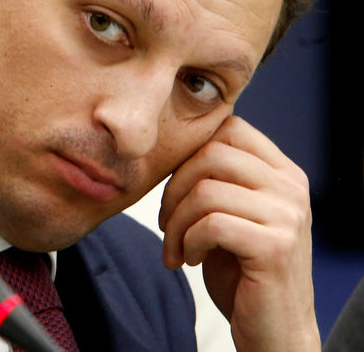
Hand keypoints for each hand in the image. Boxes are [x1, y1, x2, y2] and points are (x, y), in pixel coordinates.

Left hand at [158, 115, 319, 351]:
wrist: (274, 330)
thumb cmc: (242, 270)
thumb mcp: (232, 213)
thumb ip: (218, 178)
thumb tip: (176, 144)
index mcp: (282, 172)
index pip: (229, 128)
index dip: (189, 153)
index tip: (176, 189)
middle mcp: (291, 187)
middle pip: (211, 153)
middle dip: (174, 188)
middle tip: (167, 224)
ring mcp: (288, 216)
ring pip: (206, 191)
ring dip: (177, 223)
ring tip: (177, 248)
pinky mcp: (276, 247)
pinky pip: (211, 224)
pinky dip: (189, 242)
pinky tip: (192, 261)